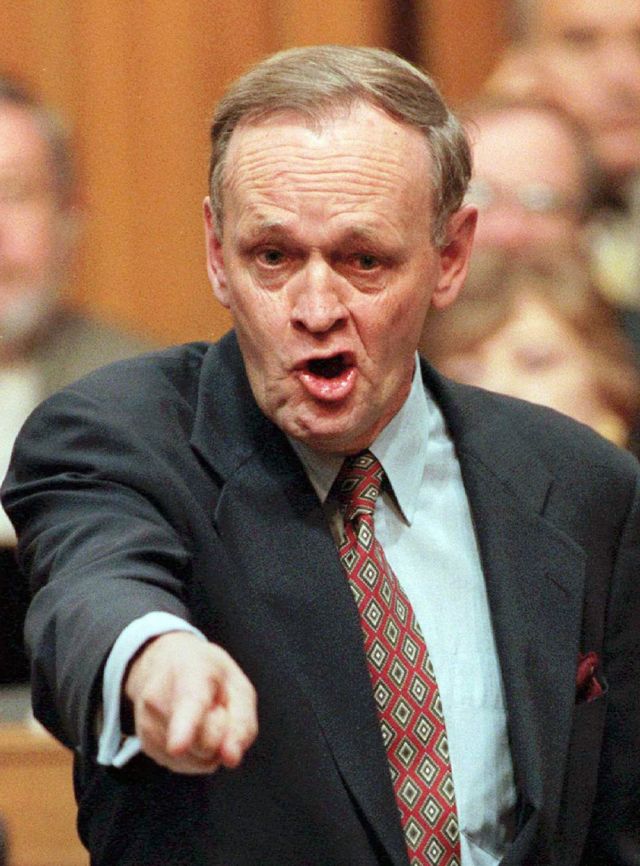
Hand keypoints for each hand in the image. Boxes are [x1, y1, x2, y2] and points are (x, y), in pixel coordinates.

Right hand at [124, 631, 257, 773]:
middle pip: (205, 744)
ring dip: (208, 744)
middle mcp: (159, 699)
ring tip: (200, 715)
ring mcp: (147, 724)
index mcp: (189, 673)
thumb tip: (231, 759)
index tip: (177, 747)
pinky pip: (187, 765)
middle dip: (221, 732)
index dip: (183, 729)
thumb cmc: (207, 672)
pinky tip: (189, 728)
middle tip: (214, 707)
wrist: (164, 663)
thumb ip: (242, 722)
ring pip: (197, 760)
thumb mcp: (237, 685)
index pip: (187, 706)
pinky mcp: (146, 746)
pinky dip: (196, 753)